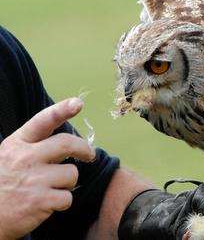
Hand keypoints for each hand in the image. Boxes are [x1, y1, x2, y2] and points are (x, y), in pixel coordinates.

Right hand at [0, 98, 94, 239]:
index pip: (42, 121)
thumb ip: (35, 147)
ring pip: (71, 174)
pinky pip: (67, 197)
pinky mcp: (39, 201)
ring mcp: (32, 180)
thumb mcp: (9, 157)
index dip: (62, 110)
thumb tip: (70, 143)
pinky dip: (62, 202)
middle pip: (67, 144)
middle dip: (84, 148)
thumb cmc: (2, 186)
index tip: (78, 103)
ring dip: (68, 183)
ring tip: (51, 189)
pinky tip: (48, 204)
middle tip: (89, 155)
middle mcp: (25, 158)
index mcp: (17, 144)